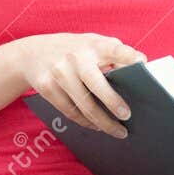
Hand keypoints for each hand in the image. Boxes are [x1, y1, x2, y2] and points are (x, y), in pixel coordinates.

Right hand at [15, 32, 146, 136]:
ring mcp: (59, 72)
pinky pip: (69, 111)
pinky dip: (85, 121)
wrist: (31, 53)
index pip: (114, 48)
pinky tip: (96, 126)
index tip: (142, 63)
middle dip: (112, 101)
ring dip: (101, 121)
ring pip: (83, 104)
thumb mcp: (90, 43)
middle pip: (95, 83)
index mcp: (92, 44)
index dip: (128, 55)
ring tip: (117, 131)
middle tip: (127, 116)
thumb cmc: (72, 50)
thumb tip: (137, 77)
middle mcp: (75, 57)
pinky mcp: (46, 87)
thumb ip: (111, 55)